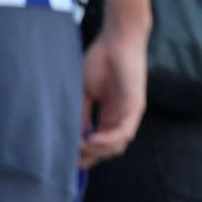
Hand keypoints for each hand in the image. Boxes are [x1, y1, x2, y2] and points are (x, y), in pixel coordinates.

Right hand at [79, 27, 147, 166]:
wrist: (116, 40)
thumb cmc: (100, 61)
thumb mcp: (85, 93)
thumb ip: (81, 115)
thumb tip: (72, 139)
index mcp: (110, 115)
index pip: (100, 145)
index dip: (84, 155)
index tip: (66, 160)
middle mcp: (121, 117)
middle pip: (108, 151)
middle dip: (89, 158)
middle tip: (71, 160)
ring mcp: (129, 113)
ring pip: (116, 146)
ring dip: (96, 152)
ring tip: (78, 149)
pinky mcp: (135, 106)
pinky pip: (124, 132)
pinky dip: (107, 141)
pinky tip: (91, 141)